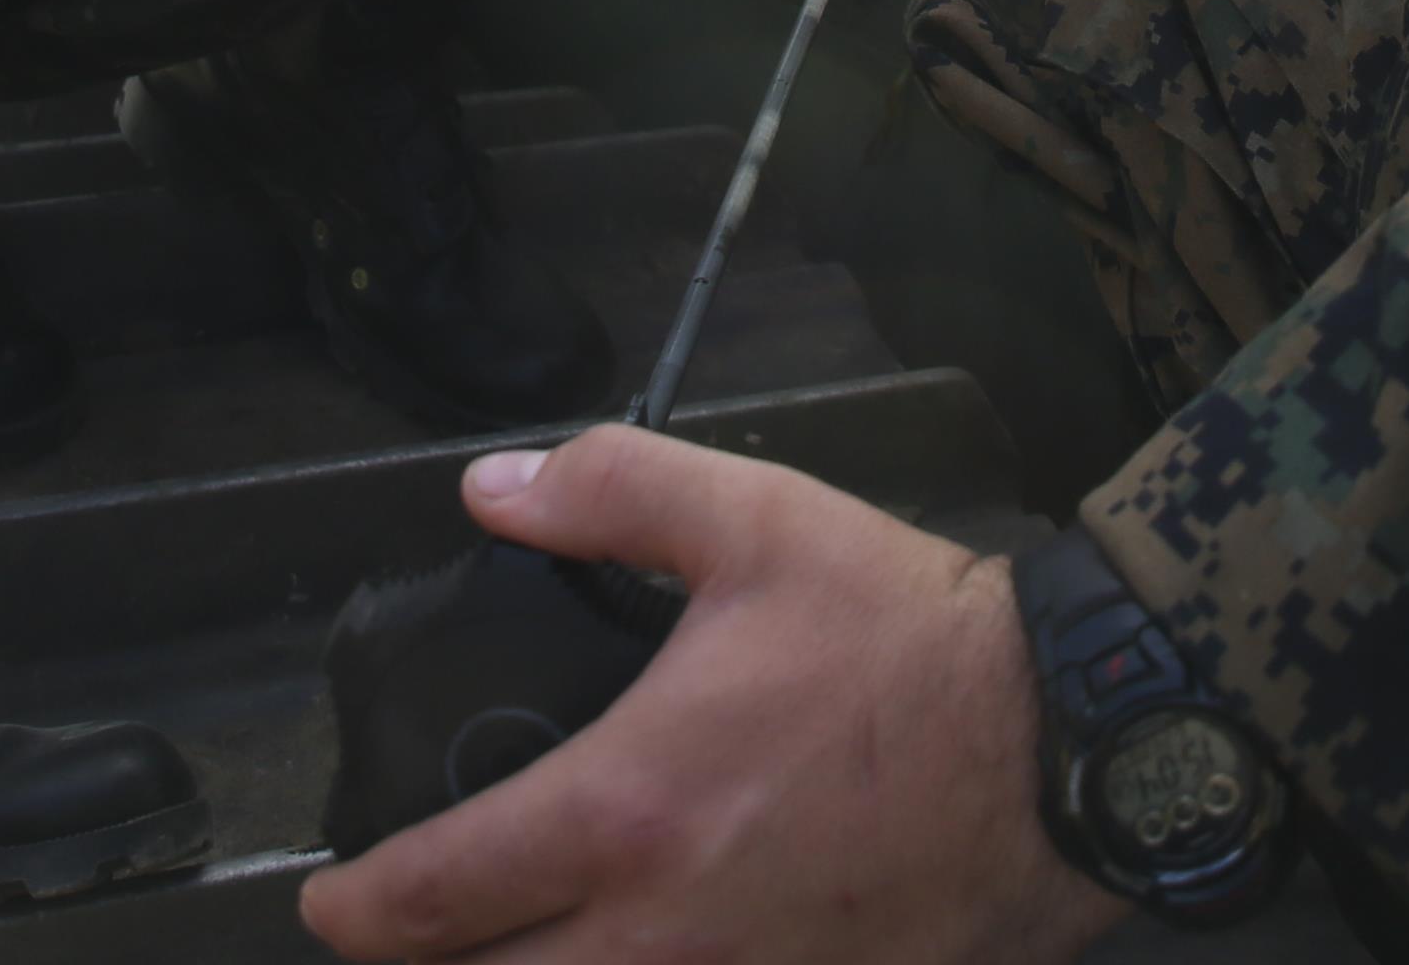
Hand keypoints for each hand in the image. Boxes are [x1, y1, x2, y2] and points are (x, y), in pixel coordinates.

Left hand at [298, 428, 1111, 964]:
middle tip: (423, 937)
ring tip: (527, 954)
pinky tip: (644, 962)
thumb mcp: (758, 522)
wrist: (1073, 744)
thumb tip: (492, 491)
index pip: (434, 896)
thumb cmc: (912, 637)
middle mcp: (664, 934)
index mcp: (626, 811)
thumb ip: (611, 492)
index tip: (334, 905)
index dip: (356, 912)